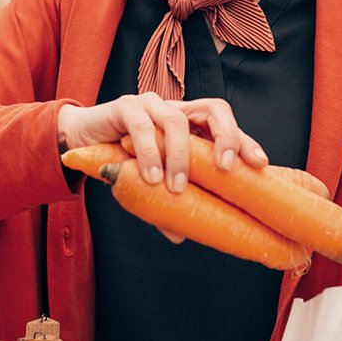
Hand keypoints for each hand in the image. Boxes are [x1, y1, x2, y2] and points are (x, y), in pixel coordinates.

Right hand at [57, 96, 264, 193]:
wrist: (81, 141)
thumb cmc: (123, 162)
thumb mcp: (150, 185)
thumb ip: (165, 204)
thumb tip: (180, 236)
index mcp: (191, 124)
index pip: (225, 125)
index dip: (244, 141)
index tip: (260, 164)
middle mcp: (177, 109)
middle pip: (214, 108)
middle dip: (227, 136)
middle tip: (226, 169)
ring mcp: (152, 104)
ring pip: (177, 120)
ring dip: (180, 155)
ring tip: (175, 186)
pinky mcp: (125, 106)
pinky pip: (141, 125)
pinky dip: (149, 151)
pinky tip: (151, 176)